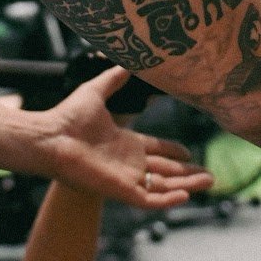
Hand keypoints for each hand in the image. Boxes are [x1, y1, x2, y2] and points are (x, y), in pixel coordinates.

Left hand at [23, 65, 215, 209]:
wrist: (50, 136)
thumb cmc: (67, 116)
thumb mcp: (96, 92)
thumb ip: (113, 79)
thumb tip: (126, 60)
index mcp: (124, 142)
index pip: (156, 150)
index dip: (173, 151)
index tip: (190, 151)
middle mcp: (127, 162)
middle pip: (165, 171)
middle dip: (188, 173)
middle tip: (210, 174)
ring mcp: (125, 177)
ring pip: (163, 186)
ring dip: (186, 185)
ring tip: (209, 182)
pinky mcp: (120, 190)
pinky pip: (149, 200)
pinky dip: (168, 199)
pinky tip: (185, 195)